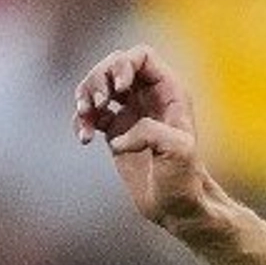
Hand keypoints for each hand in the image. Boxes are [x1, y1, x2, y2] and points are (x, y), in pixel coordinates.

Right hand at [71, 45, 217, 233]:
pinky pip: (91, 113)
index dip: (124, 64)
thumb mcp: (177, 152)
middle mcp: (149, 98)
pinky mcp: (116, 131)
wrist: (177, 208)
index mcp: (170, 93)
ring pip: (98, 85)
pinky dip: (81, 121)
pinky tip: (84, 140)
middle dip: (98, 77)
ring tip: (86, 118)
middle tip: (97, 104)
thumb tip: (118, 136)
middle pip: (114, 64)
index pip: (142, 56)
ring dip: (84, 97)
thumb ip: (151, 132)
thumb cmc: (184, 181)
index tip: (119, 89)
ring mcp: (131, 113)